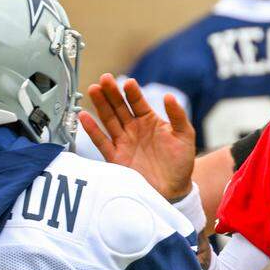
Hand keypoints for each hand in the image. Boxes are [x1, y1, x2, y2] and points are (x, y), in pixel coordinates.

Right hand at [80, 74, 194, 200]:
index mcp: (149, 121)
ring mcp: (124, 142)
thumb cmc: (180, 163)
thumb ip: (178, 116)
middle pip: (119, 107)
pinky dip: (92, 130)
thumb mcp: (185, 136)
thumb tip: (169, 96)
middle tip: (105, 79)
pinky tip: (84, 116)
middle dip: (111, 92)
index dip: (132, 92)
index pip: (138, 102)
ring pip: (109, 120)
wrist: (173, 190)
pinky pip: (102, 142)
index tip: (129, 83)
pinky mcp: (116, 157)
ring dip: (101, 105)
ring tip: (94, 90)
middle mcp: (133, 129)